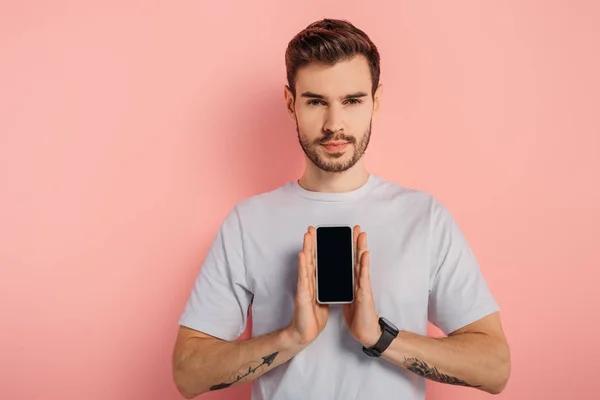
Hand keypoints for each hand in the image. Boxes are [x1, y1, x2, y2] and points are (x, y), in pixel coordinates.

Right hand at [286, 226, 329, 345]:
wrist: (306, 333)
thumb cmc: (313, 317)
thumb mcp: (324, 298)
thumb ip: (325, 287)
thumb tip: (331, 278)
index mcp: (315, 282)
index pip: (317, 261)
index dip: (318, 248)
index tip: (319, 235)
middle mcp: (308, 282)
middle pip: (310, 259)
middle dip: (311, 243)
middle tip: (311, 229)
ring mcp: (304, 287)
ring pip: (306, 264)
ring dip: (307, 249)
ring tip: (307, 236)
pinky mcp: (303, 295)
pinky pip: (304, 278)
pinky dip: (303, 266)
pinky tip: (303, 255)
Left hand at [343, 226, 381, 347]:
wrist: (366, 333)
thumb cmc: (358, 318)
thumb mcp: (348, 300)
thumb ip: (345, 288)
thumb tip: (339, 280)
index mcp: (352, 283)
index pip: (350, 262)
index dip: (348, 249)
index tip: (347, 236)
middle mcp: (359, 282)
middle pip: (357, 259)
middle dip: (356, 243)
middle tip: (357, 228)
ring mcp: (363, 286)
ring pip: (361, 263)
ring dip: (361, 248)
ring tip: (361, 234)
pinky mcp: (364, 293)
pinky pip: (364, 276)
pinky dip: (364, 264)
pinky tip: (365, 253)